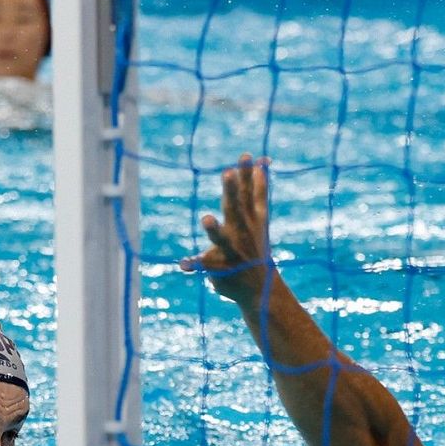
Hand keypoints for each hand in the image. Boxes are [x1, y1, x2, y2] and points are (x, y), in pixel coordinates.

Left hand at [181, 153, 273, 302]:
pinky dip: (194, 264)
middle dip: (232, 192)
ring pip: (223, 239)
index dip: (247, 176)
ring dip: (215, 229)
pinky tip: (183, 264)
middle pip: (236, 210)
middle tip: (226, 172)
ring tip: (207, 218)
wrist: (261, 289)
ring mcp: (233, 252)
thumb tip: (261, 166)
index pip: (249, 194)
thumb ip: (257, 193)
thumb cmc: (256, 247)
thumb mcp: (260, 220)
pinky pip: (205, 266)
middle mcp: (244, 234)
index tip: (244, 156)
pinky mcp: (220, 269)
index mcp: (252, 221)